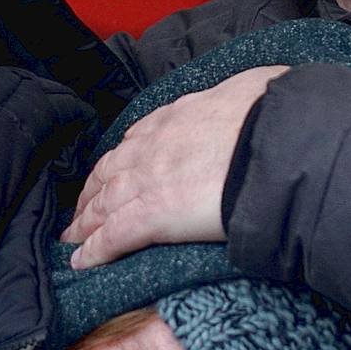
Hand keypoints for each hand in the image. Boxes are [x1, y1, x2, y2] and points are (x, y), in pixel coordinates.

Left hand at [62, 66, 286, 268]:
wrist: (276, 144)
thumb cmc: (273, 115)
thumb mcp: (256, 88)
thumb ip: (246, 95)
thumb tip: (260, 92)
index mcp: (178, 116)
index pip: (138, 139)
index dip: (124, 158)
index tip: (117, 169)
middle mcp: (153, 145)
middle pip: (110, 171)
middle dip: (93, 191)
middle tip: (83, 208)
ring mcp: (147, 180)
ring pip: (103, 203)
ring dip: (86, 221)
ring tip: (74, 237)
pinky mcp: (150, 215)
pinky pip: (112, 235)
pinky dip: (94, 250)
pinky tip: (82, 261)